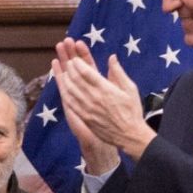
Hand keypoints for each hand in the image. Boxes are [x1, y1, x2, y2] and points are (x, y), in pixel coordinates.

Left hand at [51, 38, 154, 160]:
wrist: (128, 135)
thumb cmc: (132, 111)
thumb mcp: (130, 89)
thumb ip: (119, 73)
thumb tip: (112, 58)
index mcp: (106, 89)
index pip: (87, 72)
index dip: (78, 62)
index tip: (75, 57)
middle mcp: (94, 98)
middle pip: (76, 78)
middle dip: (69, 64)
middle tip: (66, 57)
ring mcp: (86, 108)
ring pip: (70, 89)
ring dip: (64, 76)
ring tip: (60, 66)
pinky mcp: (83, 116)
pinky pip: (70, 102)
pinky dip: (64, 91)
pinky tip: (62, 85)